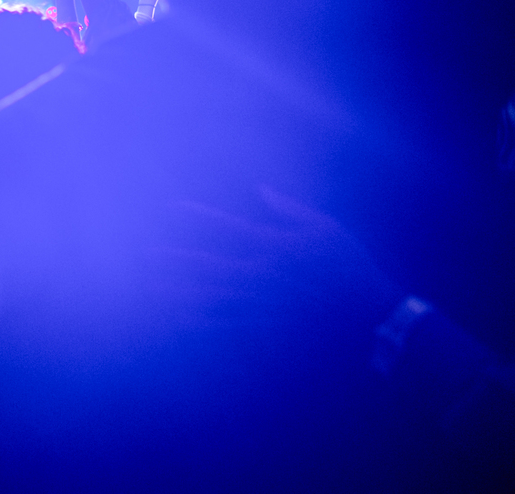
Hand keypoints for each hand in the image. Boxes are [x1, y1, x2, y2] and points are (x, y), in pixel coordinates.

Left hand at [153, 186, 401, 331]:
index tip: (171, 207)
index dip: (198, 216)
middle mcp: (261, 274)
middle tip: (145, 253)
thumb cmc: (349, 266)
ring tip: (150, 286)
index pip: (227, 227)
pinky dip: (201, 322)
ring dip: (179, 291)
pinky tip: (178, 319)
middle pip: (209, 264)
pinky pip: (226, 324)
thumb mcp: (325, 228)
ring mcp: (261, 303)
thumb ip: (289, 208)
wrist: (369, 315)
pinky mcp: (266, 325)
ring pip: (210, 296)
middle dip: (175, 258)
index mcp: (274, 246)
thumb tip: (260, 189)